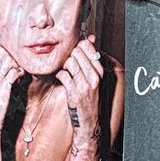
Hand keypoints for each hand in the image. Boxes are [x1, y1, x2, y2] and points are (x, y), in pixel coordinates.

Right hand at [0, 42, 26, 141]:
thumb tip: (6, 59)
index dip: (5, 51)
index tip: (9, 61)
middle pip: (4, 52)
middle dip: (12, 57)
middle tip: (15, 67)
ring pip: (10, 60)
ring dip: (17, 65)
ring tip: (17, 74)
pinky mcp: (4, 86)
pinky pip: (16, 71)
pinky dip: (20, 73)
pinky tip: (20, 79)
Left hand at [54, 36, 103, 160]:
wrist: (89, 122)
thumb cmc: (90, 98)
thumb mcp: (94, 78)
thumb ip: (91, 58)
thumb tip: (90, 38)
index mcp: (100, 71)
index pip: (88, 47)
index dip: (78, 48)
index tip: (75, 54)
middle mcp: (94, 76)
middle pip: (76, 52)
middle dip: (69, 56)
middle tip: (69, 65)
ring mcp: (84, 85)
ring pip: (69, 62)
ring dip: (64, 67)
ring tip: (67, 73)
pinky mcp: (74, 93)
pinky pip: (62, 75)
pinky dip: (59, 76)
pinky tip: (63, 80)